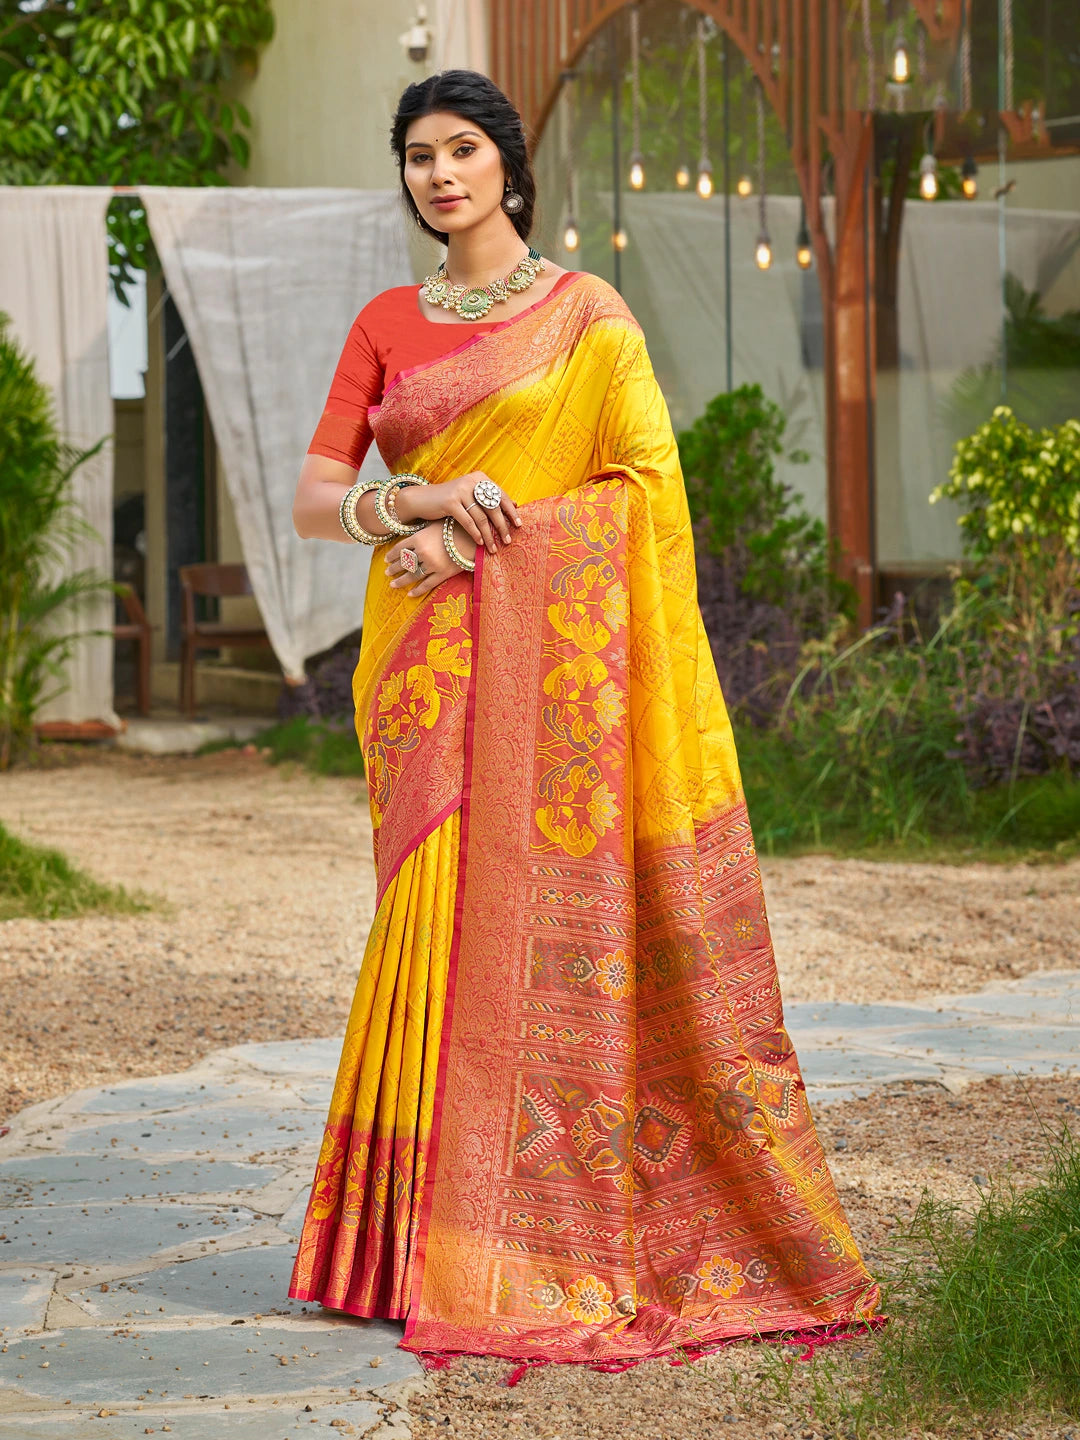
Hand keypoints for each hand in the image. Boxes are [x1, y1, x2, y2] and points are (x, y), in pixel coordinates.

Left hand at [384, 521, 476, 598]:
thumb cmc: (455, 526)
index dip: (391, 555)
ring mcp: (432, 565)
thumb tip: (411, 535)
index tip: (386, 559)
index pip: (400, 548)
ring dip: (401, 581)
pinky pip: (427, 585)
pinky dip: (417, 590)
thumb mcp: (434, 524)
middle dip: (393, 568)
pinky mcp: (443, 574)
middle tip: (387, 572)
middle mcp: (423, 552)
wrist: (474, 536)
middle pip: (404, 562)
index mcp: (419, 538)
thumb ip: (422, 530)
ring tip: (393, 584)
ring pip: (412, 575)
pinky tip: (410, 594)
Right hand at [395, 471, 520, 554]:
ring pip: (481, 517)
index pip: (500, 495)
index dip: (511, 511)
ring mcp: (460, 491)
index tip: (519, 525)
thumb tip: (515, 504)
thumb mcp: (470, 495)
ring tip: (493, 548)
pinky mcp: (450, 502)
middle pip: (493, 507)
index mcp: (480, 478)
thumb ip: (489, 498)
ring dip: (488, 535)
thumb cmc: (450, 500)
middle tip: (508, 540)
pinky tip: (479, 543)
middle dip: (502, 526)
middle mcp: (471, 482)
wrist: (422, 499)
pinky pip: (468, 521)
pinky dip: (475, 534)